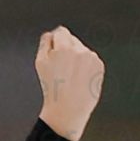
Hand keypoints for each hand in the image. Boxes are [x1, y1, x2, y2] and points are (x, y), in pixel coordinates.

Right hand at [34, 25, 101, 140]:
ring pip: (82, 50)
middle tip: (60, 68)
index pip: (61, 31)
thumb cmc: (52, 89)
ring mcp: (92, 58)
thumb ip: (44, 43)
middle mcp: (80, 50)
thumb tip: (50, 34)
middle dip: (65, 49)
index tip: (53, 50)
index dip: (54, 40)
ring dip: (76, 57)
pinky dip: (84, 66)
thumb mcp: (40, 64)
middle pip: (72, 40)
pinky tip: (78, 79)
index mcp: (64, 48)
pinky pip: (90, 60)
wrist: (68, 109)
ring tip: (69, 76)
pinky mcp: (99, 66)